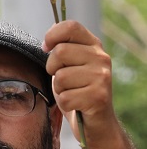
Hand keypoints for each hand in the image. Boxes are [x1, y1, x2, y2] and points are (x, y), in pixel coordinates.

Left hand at [43, 20, 115, 139]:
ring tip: (71, 92)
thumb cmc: (76, 89)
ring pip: (60, 77)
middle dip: (52, 68)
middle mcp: (101, 58)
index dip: (52, 35)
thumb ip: (62, 46)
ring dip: (59, 89)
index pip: (71, 26)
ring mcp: (102, 77)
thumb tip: (50, 30)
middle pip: (60, 52)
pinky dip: (64, 104)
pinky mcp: (99, 97)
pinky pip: (65, 97)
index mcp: (93, 45)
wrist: (96, 122)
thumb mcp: (69, 64)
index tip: (46, 48)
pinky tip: (76, 104)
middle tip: (62, 78)